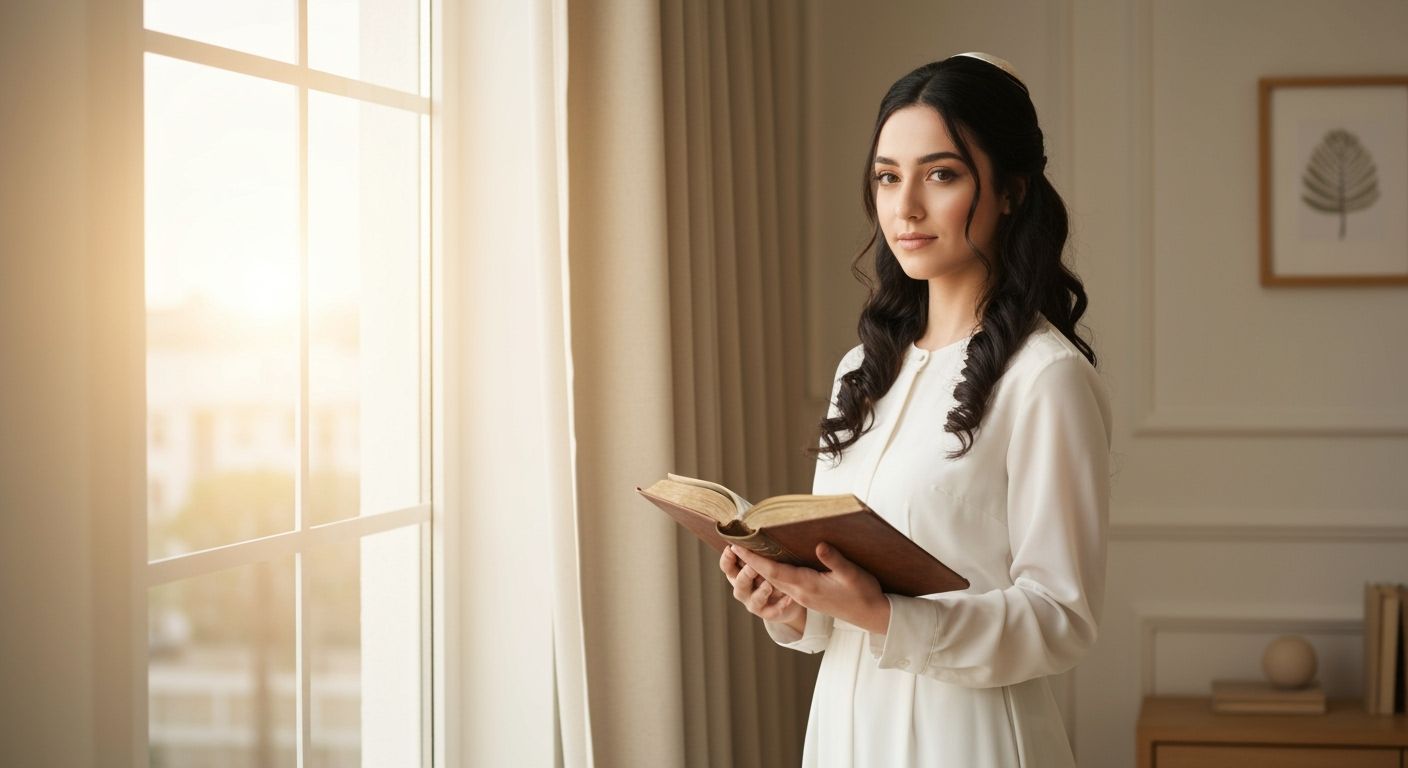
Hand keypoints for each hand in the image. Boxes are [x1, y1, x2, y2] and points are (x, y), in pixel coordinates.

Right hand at [719, 545, 804, 625]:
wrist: (784, 599)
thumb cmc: (771, 573)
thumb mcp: (764, 560)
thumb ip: (760, 551)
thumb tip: (761, 533)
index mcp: (739, 574)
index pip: (727, 567)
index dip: (727, 559)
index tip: (732, 547)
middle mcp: (743, 589)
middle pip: (738, 584)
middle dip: (744, 575)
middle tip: (752, 567)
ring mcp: (754, 603)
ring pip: (753, 601)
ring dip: (760, 592)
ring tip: (769, 585)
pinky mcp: (768, 613)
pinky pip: (772, 612)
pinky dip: (779, 606)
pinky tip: (788, 599)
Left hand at [729, 542, 890, 634]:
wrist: (871, 616)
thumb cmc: (864, 594)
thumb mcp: (852, 574)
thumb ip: (835, 560)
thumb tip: (819, 545)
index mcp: (808, 586)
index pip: (774, 572)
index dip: (754, 560)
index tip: (737, 547)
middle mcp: (801, 593)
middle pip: (768, 576)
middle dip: (749, 561)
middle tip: (732, 544)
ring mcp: (803, 596)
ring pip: (774, 581)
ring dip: (758, 567)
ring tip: (744, 550)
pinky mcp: (808, 597)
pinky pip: (784, 584)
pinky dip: (772, 572)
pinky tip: (769, 563)